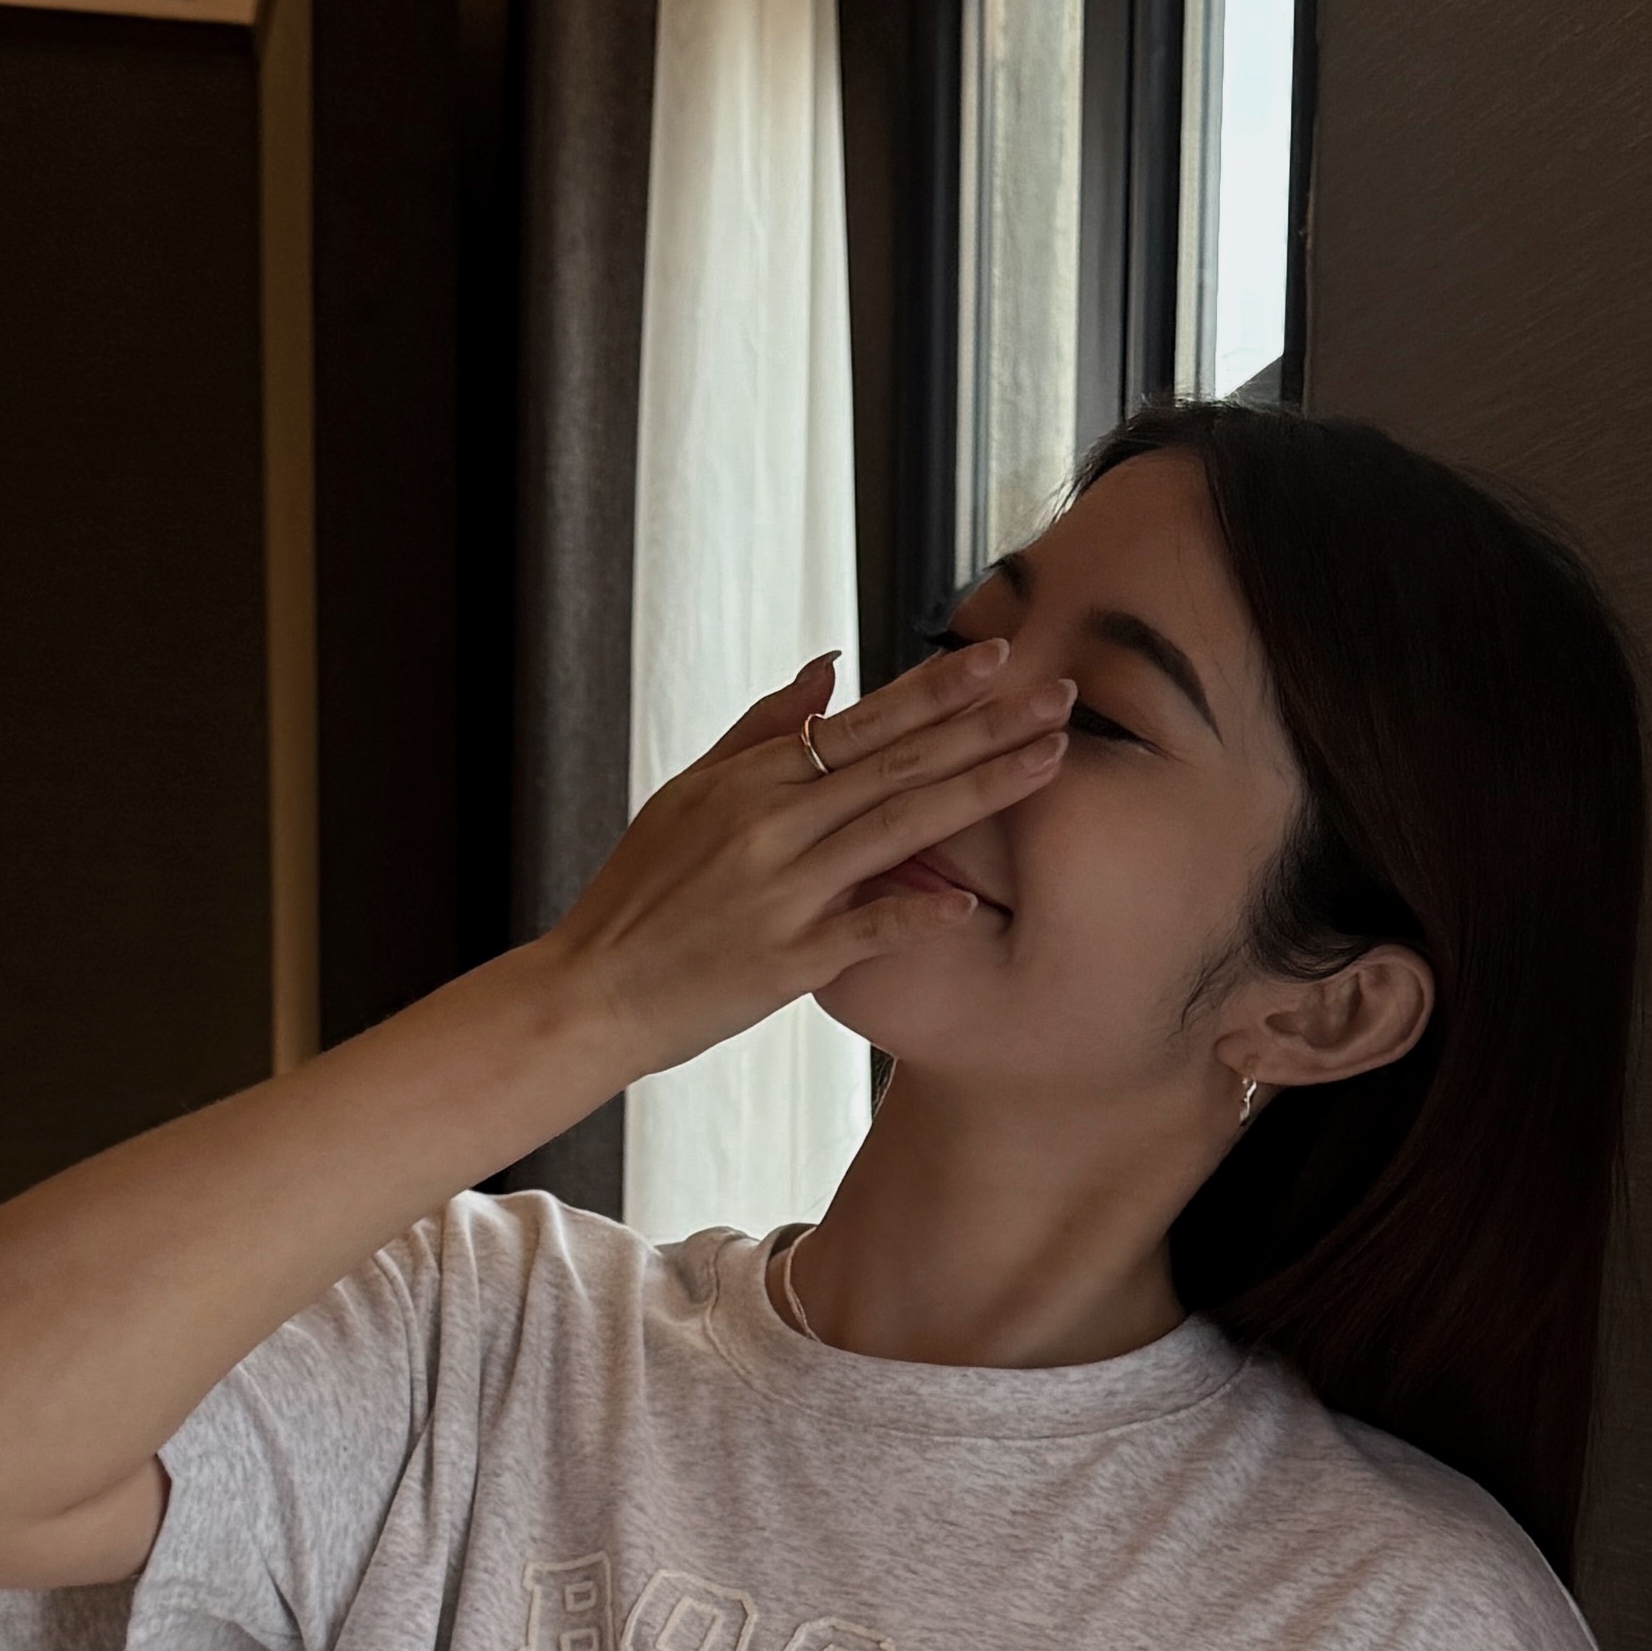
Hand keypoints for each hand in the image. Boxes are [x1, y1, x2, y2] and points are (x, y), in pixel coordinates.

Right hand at [535, 636, 1070, 1089]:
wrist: (592, 993)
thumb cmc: (641, 893)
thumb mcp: (686, 794)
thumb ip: (760, 729)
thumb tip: (830, 667)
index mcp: (747, 781)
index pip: (860, 722)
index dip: (933, 689)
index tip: (997, 658)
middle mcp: (769, 826)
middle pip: (897, 764)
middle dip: (986, 726)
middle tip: (1059, 694)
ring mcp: (781, 893)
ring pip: (899, 829)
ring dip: (982, 793)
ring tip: (1050, 760)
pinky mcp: (786, 961)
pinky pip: (867, 932)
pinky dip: (919, 916)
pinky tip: (976, 903)